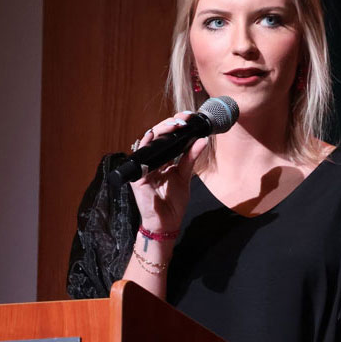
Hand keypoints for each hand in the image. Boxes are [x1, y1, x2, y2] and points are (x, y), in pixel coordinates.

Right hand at [128, 111, 207, 232]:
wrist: (166, 223)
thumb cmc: (173, 202)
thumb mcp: (185, 176)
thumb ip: (191, 157)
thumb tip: (202, 140)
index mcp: (163, 160)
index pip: (167, 138)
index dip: (175, 127)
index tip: (187, 118)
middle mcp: (152, 161)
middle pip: (158, 136)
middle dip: (169, 124)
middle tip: (182, 119)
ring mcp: (144, 166)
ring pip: (149, 141)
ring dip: (161, 130)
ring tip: (174, 125)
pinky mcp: (138, 175)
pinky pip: (140, 156)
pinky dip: (147, 144)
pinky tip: (155, 136)